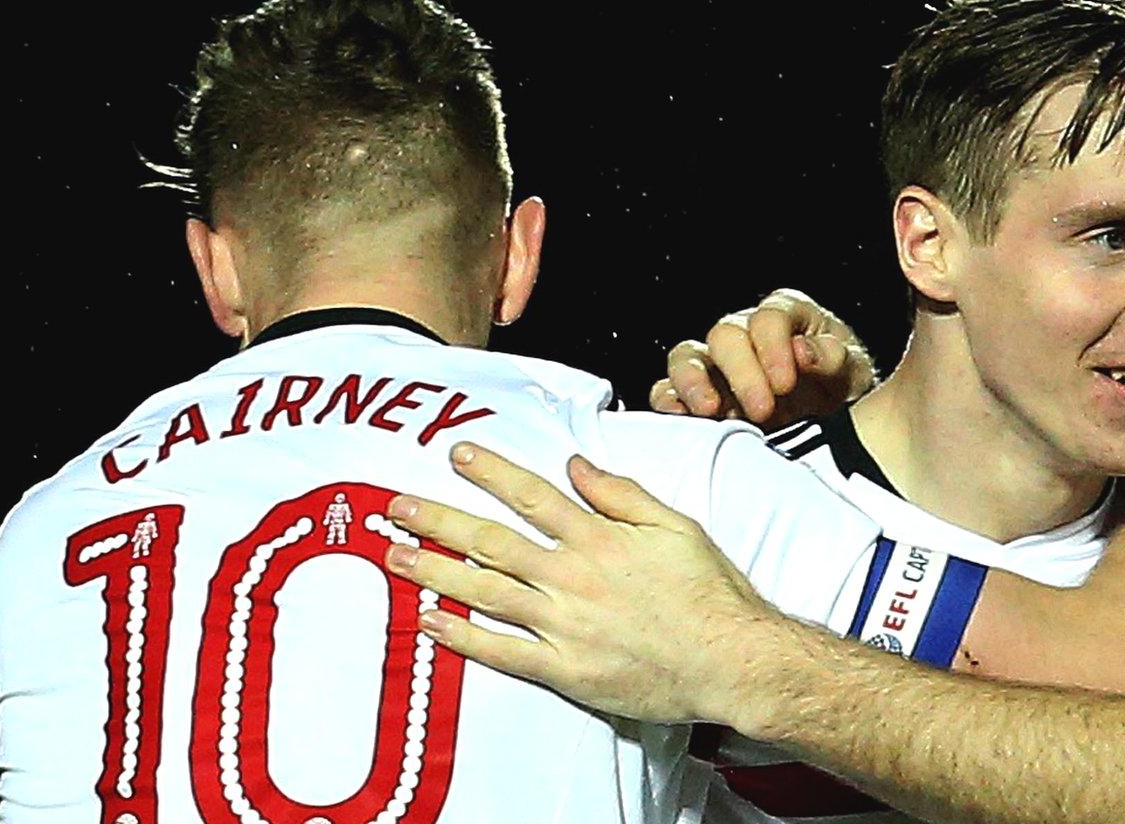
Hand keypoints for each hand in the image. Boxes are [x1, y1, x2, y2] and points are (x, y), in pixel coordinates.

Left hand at [384, 441, 783, 724]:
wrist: (730, 659)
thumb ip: (622, 493)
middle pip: (492, 541)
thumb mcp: (676, 526)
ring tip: (395, 555)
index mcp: (600, 538)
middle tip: (395, 506)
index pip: (533, 496)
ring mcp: (564, 625)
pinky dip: (461, 637)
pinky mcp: (564, 669)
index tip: (456, 455)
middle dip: (438, 520)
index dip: (491, 473)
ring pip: (485, 592)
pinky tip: (428, 623)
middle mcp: (573, 577)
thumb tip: (578, 463)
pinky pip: (501, 651)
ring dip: (435, 572)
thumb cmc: (710, 594)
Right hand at [649, 288, 875, 427]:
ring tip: (710, 410)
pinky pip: (668, 390)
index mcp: (786, 317)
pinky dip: (667, 402)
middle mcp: (745, 334)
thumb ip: (833, 356)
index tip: (786, 382)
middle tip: (763, 409)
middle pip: (725, 336)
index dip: (774, 347)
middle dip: (742, 372)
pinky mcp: (697, 397)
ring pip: (687, 356)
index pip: (769, 318)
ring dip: (694, 382)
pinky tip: (679, 419)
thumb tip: (803, 351)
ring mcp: (716, 365)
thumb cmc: (842, 389)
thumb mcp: (852, 371)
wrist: (833, 424)